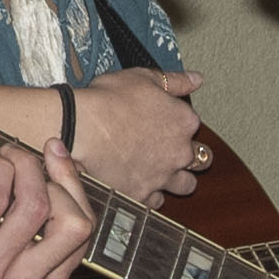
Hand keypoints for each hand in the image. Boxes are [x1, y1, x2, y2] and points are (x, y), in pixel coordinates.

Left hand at [0, 138, 95, 278]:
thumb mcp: (2, 274)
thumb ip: (30, 244)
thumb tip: (49, 183)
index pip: (83, 236)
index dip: (75, 190)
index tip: (58, 162)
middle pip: (76, 223)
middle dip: (61, 179)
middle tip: (32, 159)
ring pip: (38, 204)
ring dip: (25, 166)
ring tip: (5, 157)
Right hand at [67, 68, 208, 206]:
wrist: (78, 131)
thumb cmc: (107, 101)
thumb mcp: (141, 78)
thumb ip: (174, 81)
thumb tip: (196, 79)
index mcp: (183, 121)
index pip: (193, 122)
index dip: (177, 121)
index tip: (162, 120)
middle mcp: (180, 152)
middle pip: (200, 159)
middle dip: (190, 155)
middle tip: (169, 149)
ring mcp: (163, 176)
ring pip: (185, 185)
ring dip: (177, 179)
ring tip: (159, 171)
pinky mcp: (143, 195)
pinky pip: (156, 200)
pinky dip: (150, 194)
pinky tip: (139, 184)